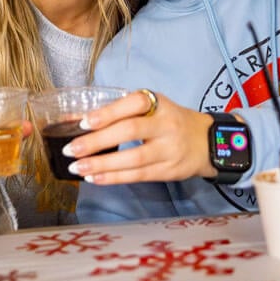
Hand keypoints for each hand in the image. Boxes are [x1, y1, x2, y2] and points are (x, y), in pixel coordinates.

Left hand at [63, 90, 216, 184]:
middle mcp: (166, 124)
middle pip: (130, 131)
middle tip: (71, 149)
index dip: (108, 112)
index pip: (134, 102)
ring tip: (77, 167)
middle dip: (98, 141)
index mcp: (159, 103)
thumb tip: (73, 118)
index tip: (83, 122)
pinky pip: (138, 175)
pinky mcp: (169, 170)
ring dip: (102, 164)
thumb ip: (117, 111)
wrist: (207, 142)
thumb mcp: (151, 108)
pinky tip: (94, 177)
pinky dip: (114, 177)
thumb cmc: (169, 121)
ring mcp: (169, 149)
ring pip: (133, 158)